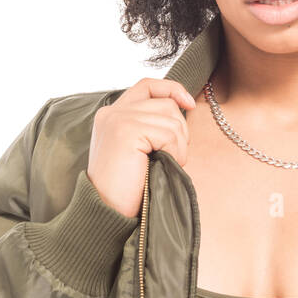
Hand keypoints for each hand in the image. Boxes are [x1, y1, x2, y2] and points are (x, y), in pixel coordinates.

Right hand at [88, 78, 195, 217]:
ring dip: (178, 145)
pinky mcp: (126, 130)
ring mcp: (117, 119)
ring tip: (163, 164)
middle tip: (170, 157)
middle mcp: (112, 111)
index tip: (189, 104)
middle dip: (179, 131)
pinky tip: (161, 166)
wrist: (108, 211)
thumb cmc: (128, 187)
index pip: (148, 85)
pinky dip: (174, 152)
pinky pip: (168, 133)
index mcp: (112, 114)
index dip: (172, 89)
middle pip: (166, 104)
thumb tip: (184, 107)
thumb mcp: (138, 149)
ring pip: (172, 118)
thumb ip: (149, 125)